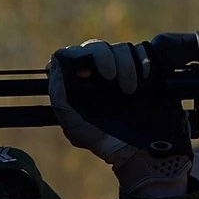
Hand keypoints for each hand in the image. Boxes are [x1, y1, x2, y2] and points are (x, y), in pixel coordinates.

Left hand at [47, 39, 191, 197]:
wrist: (144, 152)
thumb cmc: (107, 143)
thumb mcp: (76, 129)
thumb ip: (60, 101)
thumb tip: (53, 67)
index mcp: (81, 85)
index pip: (71, 56)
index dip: (75, 57)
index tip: (85, 73)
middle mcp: (100, 75)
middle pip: (95, 47)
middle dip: (102, 57)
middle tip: (110, 77)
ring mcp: (123, 71)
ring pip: (120, 48)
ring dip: (125, 63)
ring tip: (130, 90)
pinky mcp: (145, 71)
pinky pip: (142, 53)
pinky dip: (142, 60)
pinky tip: (144, 78)